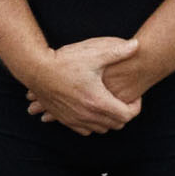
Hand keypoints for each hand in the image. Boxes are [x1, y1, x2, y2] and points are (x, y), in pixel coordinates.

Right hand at [23, 36, 141, 134]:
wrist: (36, 70)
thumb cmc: (64, 61)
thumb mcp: (93, 54)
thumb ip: (117, 52)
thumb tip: (138, 45)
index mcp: (98, 101)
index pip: (128, 114)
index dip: (136, 106)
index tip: (134, 95)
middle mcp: (88, 115)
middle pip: (117, 124)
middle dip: (124, 112)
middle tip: (124, 98)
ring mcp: (76, 119)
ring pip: (102, 129)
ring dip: (109, 119)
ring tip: (110, 103)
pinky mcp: (65, 119)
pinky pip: (86, 130)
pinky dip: (94, 123)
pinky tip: (93, 110)